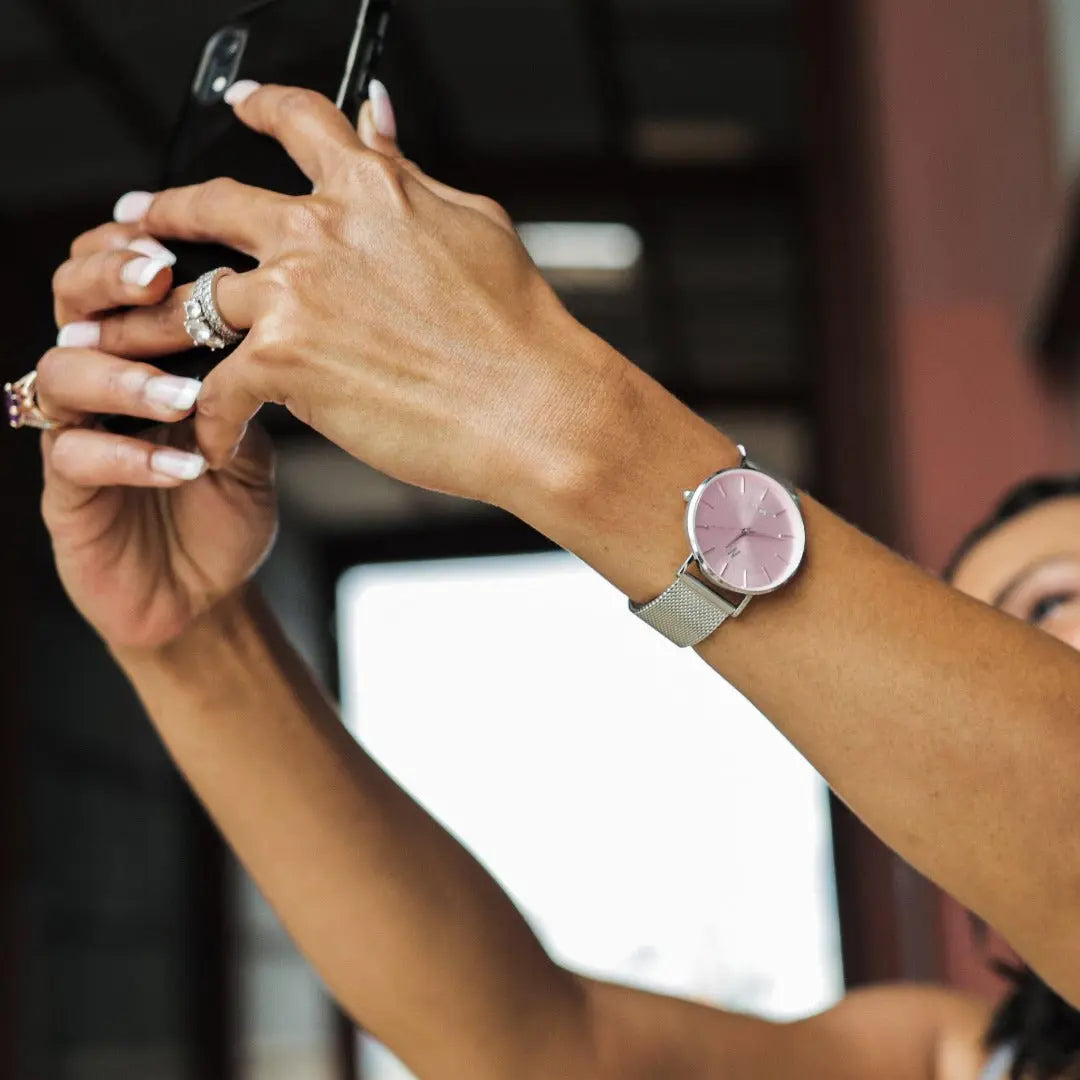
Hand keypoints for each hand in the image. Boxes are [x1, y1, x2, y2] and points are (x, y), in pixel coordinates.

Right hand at [40, 221, 276, 649]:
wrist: (208, 594)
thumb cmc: (226, 508)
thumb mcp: (251, 436)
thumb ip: (245, 383)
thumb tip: (269, 321)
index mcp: (142, 358)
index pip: (118, 283)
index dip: (132, 251)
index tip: (175, 240)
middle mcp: (100, 385)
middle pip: (69, 304)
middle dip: (108, 282)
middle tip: (157, 279)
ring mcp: (76, 435)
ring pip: (62, 374)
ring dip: (126, 375)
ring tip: (185, 396)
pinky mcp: (65, 493)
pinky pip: (76, 457)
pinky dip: (131, 457)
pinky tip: (182, 467)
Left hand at [94, 82, 628, 521]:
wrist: (534, 407)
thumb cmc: (519, 328)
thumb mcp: (473, 224)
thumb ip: (409, 173)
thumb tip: (376, 118)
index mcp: (372, 188)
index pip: (298, 120)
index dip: (260, 104)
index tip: (238, 103)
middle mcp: (321, 229)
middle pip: (212, 204)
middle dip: (165, 211)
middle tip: (135, 224)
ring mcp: (297, 294)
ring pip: (196, 299)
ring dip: (158, 323)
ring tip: (137, 342)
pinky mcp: (286, 362)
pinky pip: (220, 388)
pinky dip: (211, 417)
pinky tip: (210, 435)